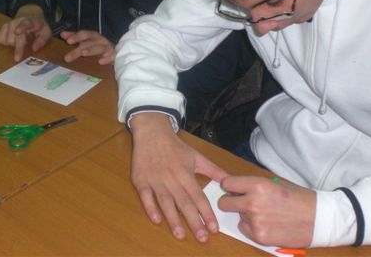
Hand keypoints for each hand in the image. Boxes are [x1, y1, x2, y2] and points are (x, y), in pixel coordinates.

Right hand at [0, 5, 51, 61]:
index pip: (25, 23)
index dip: (21, 27)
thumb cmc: (39, 26)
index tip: (17, 32)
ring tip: (21, 43)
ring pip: (7, 38)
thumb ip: (42, 40)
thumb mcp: (46, 31)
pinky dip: (6, 43)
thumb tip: (34, 49)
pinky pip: (1, 39)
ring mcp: (9, 23)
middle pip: (14, 35)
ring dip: (13, 44)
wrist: (30, 14)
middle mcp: (18, 21)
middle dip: (16, 47)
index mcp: (30, 21)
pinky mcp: (3, 27)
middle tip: (17, 58)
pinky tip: (13, 41)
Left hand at [60, 30, 115, 64]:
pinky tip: (101, 62)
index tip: (68, 41)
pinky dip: (107, 58)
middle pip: (89, 43)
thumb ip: (75, 37)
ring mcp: (108, 48)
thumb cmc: (97, 46)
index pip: (84, 34)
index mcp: (93, 36)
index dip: (76, 36)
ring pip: (100, 48)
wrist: (114, 52)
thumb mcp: (86, 40)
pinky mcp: (114, 56)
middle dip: (79, 49)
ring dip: (92, 50)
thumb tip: (62, 34)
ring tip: (83, 54)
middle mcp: (100, 40)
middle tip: (67, 57)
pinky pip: (112, 56)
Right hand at [130, 113, 228, 241]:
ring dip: (173, 219)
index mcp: (186, 173)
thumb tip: (230, 181)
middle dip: (194, 221)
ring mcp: (155, 180)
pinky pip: (145, 196)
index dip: (207, 213)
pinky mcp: (141, 180)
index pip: (198, 196)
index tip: (214, 228)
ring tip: (181, 235)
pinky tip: (157, 220)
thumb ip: (214, 170)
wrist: (152, 133)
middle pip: (184, 202)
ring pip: (165, 202)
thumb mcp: (197, 156)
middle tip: (202, 238)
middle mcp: (172, 178)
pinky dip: (150, 208)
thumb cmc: (176, 147)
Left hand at [218, 175, 315, 247]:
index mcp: (257, 185)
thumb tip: (234, 187)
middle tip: (242, 202)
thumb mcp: (275, 183)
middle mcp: (253, 202)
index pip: (227, 183)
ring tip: (265, 213)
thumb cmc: (298, 197)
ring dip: (245, 215)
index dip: (230, 186)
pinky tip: (267, 224)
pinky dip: (252, 227)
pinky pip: (244, 229)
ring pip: (237, 216)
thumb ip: (253, 185)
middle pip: (224, 203)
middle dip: (230, 202)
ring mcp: (255, 221)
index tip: (233, 189)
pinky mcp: (259, 236)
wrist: (317, 218)